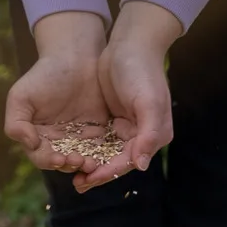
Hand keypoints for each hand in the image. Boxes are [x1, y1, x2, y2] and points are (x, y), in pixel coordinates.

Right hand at [4, 11, 110, 171]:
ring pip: (82, 159)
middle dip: (70, 165)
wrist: (74, 58)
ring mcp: (79, 138)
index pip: (41, 156)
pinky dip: (103, 154)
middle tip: (80, 161)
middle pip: (63, 162)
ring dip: (87, 164)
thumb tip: (29, 144)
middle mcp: (58, 142)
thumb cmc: (44, 76)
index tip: (58, 159)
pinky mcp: (98, 131)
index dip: (48, 161)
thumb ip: (16, 123)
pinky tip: (106, 155)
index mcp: (37, 136)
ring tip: (93, 163)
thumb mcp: (21, 96)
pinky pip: (100, 148)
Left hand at [82, 0, 182, 192]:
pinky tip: (74, 153)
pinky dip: (89, 148)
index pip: (130, 161)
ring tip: (72, 174)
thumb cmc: (141, 70)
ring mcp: (128, 126)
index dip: (109, 172)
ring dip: (92, 163)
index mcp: (155, 134)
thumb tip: (143, 165)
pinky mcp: (115, 118)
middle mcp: (143, 135)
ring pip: (108, 153)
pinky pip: (101, 140)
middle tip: (76, 183)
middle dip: (98, 172)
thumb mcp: (148, 101)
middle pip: (118, 161)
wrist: (131, 43)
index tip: (88, 179)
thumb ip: (149, 134)